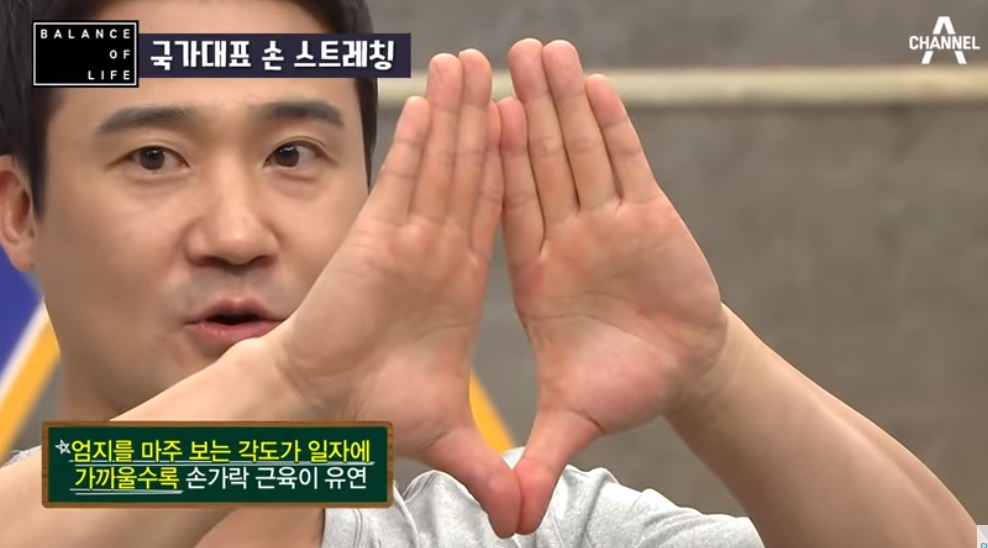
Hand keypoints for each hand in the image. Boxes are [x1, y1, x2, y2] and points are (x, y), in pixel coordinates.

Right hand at [263, 51, 519, 536]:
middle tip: (516, 70)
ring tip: (477, 63)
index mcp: (460, 284)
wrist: (321, 413)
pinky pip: (403, 180)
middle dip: (493, 121)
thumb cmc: (375, 415)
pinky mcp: (375, 239)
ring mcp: (407, 240)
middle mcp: (437, 252)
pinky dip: (419, 137)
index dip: (519, 169)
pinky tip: (435, 97)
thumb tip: (522, 521)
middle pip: (475, 174)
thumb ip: (491, 469)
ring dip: (460, 113)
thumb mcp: (453, 439)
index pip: (499, 213)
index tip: (539, 131)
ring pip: (443, 166)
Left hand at [498, 39, 729, 532]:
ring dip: (556, 102)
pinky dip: (610, 124)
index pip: (497, 211)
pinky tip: (592, 84)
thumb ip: (535, 459)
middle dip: (511, 111)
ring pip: (575, 153)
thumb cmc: (624, 388)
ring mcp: (605, 224)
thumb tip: (506, 519)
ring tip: (538, 51)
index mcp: (531, 276)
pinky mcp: (650, 217)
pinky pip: (625, 163)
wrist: (680, 372)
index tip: (457, 121)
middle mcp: (564, 240)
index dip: (478, 166)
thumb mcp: (571, 422)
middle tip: (487, 57)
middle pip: (530, 166)